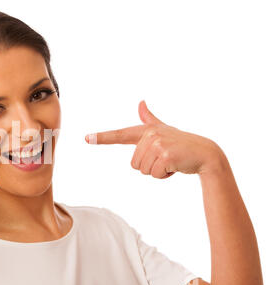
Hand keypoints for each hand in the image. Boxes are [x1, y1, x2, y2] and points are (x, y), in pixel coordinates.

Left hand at [85, 100, 225, 177]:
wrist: (205, 153)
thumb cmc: (181, 143)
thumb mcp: (164, 129)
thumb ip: (149, 118)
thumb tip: (140, 102)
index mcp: (146, 131)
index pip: (120, 134)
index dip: (102, 137)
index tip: (86, 138)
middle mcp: (150, 135)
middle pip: (134, 164)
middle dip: (150, 166)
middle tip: (166, 158)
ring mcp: (158, 144)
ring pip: (143, 170)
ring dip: (157, 171)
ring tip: (171, 161)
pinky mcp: (165, 156)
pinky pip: (154, 174)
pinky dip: (165, 176)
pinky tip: (176, 166)